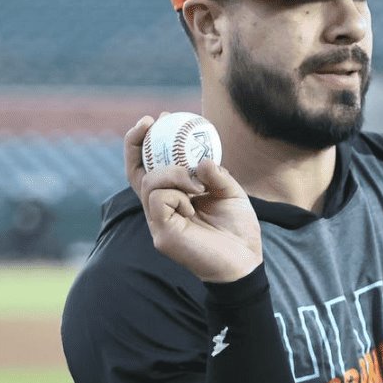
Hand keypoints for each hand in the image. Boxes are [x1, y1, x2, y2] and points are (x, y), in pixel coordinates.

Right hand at [125, 115, 261, 282]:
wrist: (245, 262)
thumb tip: (202, 160)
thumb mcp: (231, 192)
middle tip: (151, 121)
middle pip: (137, 171)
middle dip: (138, 142)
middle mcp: (161, 207)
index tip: (156, 119)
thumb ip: (216, 173)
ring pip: (149, 182)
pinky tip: (194, 202)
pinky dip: (176, 193)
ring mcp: (159, 221)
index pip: (151, 167)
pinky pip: (158, 200)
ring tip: (197, 184)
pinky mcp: (162, 233)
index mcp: (176, 196)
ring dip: (173, 173)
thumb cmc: (237, 230)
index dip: (146, 143)